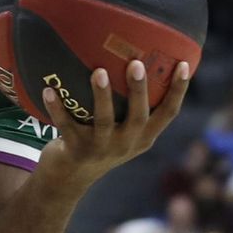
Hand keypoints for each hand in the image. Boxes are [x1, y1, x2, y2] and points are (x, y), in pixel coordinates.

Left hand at [39, 58, 191, 190]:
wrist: (69, 177)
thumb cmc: (99, 141)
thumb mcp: (122, 130)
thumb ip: (129, 105)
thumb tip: (131, 56)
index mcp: (143, 137)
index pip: (168, 114)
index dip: (178, 91)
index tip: (183, 64)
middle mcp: (126, 143)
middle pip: (139, 117)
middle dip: (139, 90)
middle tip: (137, 63)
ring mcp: (101, 148)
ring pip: (104, 121)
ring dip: (102, 96)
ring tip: (98, 72)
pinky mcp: (76, 150)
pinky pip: (65, 124)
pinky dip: (56, 107)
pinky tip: (48, 89)